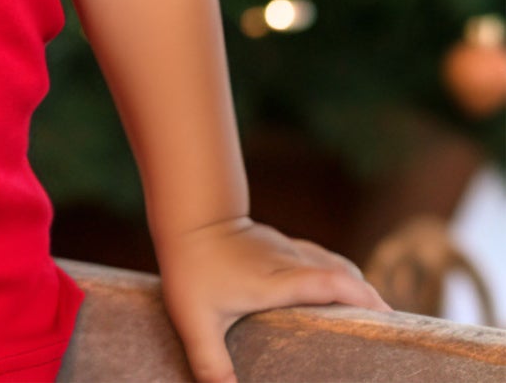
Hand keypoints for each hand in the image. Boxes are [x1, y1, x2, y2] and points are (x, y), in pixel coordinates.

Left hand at [154, 215, 392, 382]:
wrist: (186, 212)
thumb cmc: (190, 266)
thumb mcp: (194, 320)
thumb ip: (211, 362)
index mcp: (279, 281)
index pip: (333, 283)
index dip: (364, 297)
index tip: (389, 319)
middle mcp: (290, 261)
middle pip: (344, 275)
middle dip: (371, 300)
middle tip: (387, 331)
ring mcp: (285, 248)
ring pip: (334, 263)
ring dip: (354, 287)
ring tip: (366, 318)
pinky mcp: (278, 243)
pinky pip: (319, 258)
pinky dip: (335, 275)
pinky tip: (332, 293)